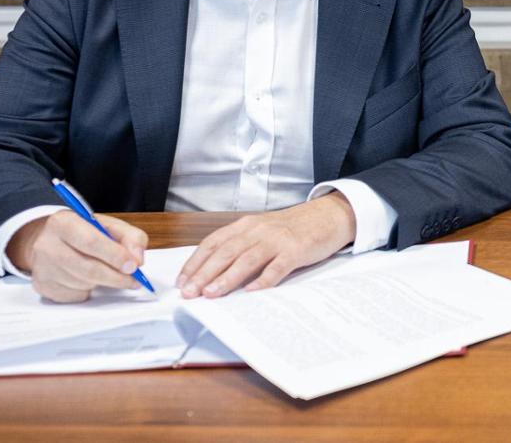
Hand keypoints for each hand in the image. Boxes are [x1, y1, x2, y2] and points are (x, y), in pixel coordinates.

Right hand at [7, 210, 148, 303]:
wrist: (51, 242)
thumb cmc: (84, 234)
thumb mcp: (109, 226)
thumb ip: (131, 237)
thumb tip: (137, 259)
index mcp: (63, 222)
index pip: (91, 241)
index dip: (115, 255)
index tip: (133, 266)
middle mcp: (46, 245)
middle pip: (88, 268)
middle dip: (116, 277)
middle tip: (134, 280)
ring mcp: (42, 268)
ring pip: (84, 284)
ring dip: (102, 283)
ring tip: (105, 273)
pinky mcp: (43, 286)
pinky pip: (76, 295)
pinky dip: (88, 290)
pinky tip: (86, 279)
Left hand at [177, 192, 357, 297]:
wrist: (328, 216)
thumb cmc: (292, 228)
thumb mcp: (262, 230)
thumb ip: (241, 245)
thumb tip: (213, 271)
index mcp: (246, 225)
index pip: (213, 243)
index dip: (195, 262)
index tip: (182, 280)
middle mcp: (258, 230)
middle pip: (225, 252)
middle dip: (204, 274)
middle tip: (189, 292)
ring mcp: (277, 240)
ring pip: (246, 259)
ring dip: (226, 278)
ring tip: (211, 294)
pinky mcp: (296, 251)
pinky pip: (277, 267)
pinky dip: (263, 280)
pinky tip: (251, 291)